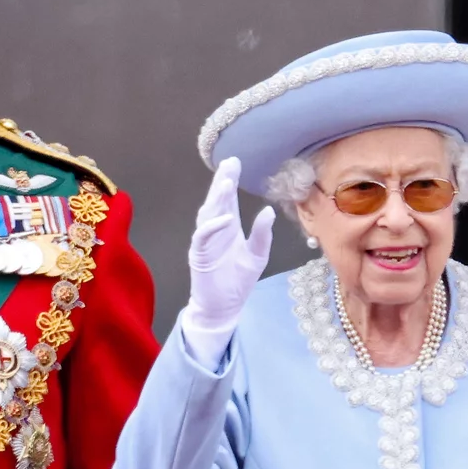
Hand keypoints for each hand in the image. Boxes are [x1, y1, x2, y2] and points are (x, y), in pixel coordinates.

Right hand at [180, 158, 274, 360]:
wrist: (224, 307)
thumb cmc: (238, 281)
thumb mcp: (257, 256)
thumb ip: (262, 234)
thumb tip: (268, 211)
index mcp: (229, 228)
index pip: (229, 200)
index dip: (230, 181)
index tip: (235, 162)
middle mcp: (215, 230)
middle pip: (216, 201)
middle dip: (222, 182)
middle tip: (229, 163)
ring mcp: (205, 242)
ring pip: (208, 215)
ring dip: (217, 200)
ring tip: (227, 184)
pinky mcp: (199, 255)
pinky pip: (203, 237)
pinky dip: (212, 227)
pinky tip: (224, 218)